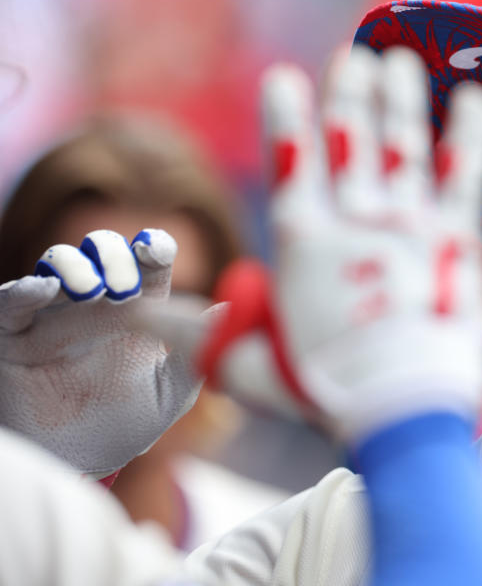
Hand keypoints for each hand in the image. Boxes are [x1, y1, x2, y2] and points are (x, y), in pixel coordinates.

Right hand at [0, 229, 198, 475]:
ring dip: (73, 265)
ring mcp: (52, 313)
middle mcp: (94, 300)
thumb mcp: (170, 393)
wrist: (78, 463)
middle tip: (124, 285)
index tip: (156, 250)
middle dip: (114, 256)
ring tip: (90, 289)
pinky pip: (10, 302)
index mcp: (138, 307)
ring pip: (57, 265)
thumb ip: (195, 353)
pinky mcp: (12, 336)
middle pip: (103, 252)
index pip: (148, 262)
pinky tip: (41, 289)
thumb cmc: (128, 424)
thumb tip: (229, 313)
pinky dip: (23, 290)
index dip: (152, 248)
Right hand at [195, 46, 481, 440]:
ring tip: (400, 60)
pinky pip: (465, 172)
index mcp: (304, 244)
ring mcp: (407, 224)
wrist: (400, 403)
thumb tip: (159, 327)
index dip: (287, 119)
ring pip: (402, 145)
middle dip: (351, 94)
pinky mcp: (454, 236)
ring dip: (401, 100)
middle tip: (355, 58)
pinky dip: (472, 134)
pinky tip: (476, 98)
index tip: (284, 77)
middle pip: (352, 141)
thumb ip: (212, 340)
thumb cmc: (326, 391)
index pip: (292, 164)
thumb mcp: (251, 368)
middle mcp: (355, 222)